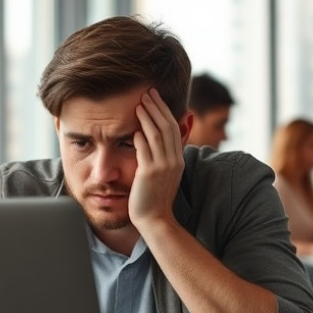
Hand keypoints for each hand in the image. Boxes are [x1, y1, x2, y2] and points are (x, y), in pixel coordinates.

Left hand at [129, 89, 183, 228]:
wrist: (155, 219)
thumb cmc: (155, 197)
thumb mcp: (165, 174)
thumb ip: (163, 155)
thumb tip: (157, 137)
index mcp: (178, 159)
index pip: (173, 128)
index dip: (164, 110)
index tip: (155, 97)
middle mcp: (173, 160)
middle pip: (167, 126)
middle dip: (157, 107)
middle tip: (147, 93)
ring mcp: (163, 167)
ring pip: (157, 135)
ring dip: (147, 117)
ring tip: (139, 104)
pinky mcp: (149, 174)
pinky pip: (145, 150)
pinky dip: (140, 137)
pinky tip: (134, 128)